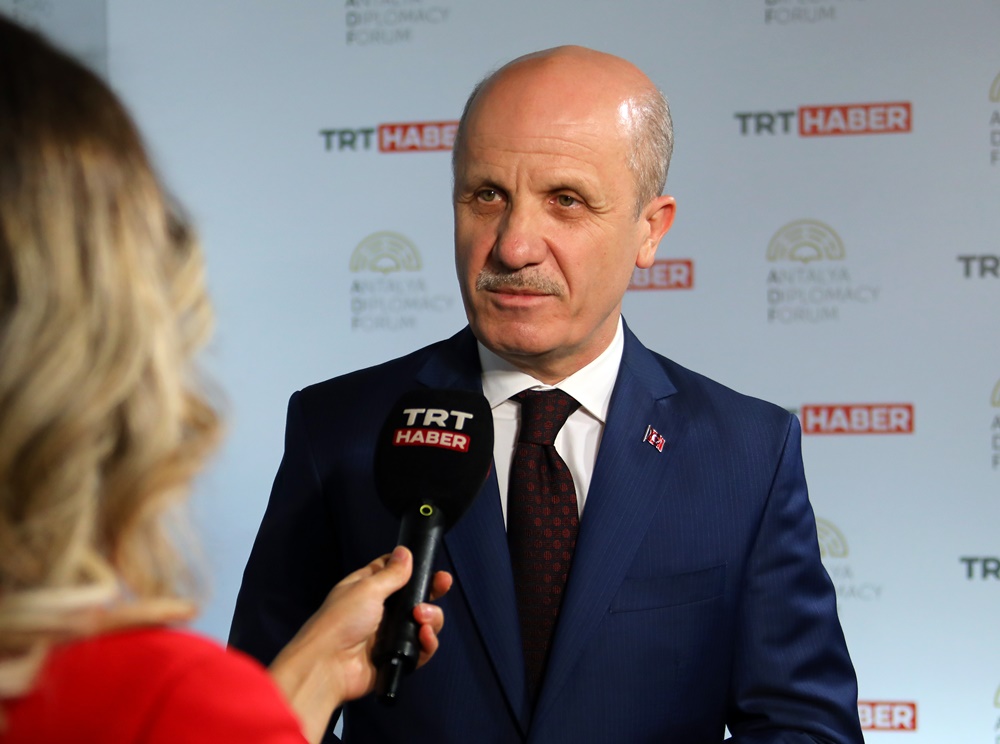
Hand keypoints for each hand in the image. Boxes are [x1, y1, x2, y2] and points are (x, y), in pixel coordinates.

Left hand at [268, 546, 451, 742]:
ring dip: (431, 617)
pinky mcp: (396, 656)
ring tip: (422, 617)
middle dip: (431, 592)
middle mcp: (381, 610)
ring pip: (424, 622)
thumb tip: (404, 552)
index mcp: (369, 588)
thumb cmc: (339, 623)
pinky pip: (421, 648)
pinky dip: (428, 642)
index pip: (396, 572)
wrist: (328, 666)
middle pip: (416, 597)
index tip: (429, 566)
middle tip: (442, 584)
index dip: (414, 569)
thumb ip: (392, 573)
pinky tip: (425, 636)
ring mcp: (390, 634)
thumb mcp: (367, 588)